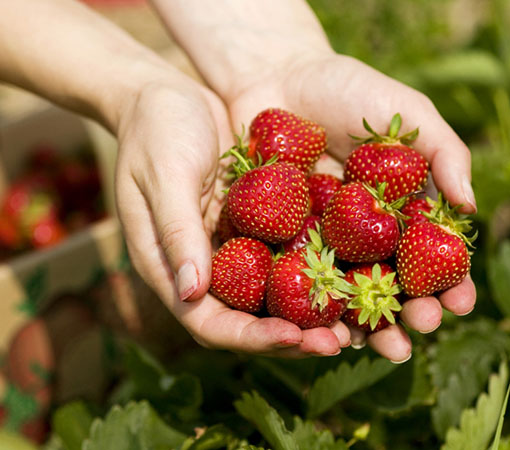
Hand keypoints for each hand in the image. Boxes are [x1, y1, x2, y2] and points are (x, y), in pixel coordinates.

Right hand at [114, 74, 350, 357]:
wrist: (165, 95)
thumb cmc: (154, 131)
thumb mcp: (163, 176)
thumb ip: (176, 232)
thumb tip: (191, 293)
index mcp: (169, 267)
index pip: (207, 322)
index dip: (249, 337)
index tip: (293, 337)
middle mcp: (202, 267)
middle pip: (246, 319)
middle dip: (290, 336)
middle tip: (339, 342)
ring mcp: (229, 247)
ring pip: (270, 296)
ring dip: (309, 313)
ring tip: (355, 323)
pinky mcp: (252, 225)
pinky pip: (283, 256)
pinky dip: (313, 270)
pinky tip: (351, 273)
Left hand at [224, 52, 476, 361]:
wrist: (275, 78)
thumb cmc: (344, 89)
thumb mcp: (403, 112)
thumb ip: (442, 151)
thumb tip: (469, 205)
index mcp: (397, 210)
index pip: (429, 256)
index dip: (448, 282)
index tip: (458, 304)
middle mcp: (360, 233)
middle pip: (388, 284)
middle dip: (407, 314)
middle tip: (418, 334)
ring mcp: (318, 240)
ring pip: (342, 293)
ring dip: (362, 325)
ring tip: (376, 347)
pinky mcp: (276, 239)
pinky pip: (292, 278)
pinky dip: (307, 305)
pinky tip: (320, 327)